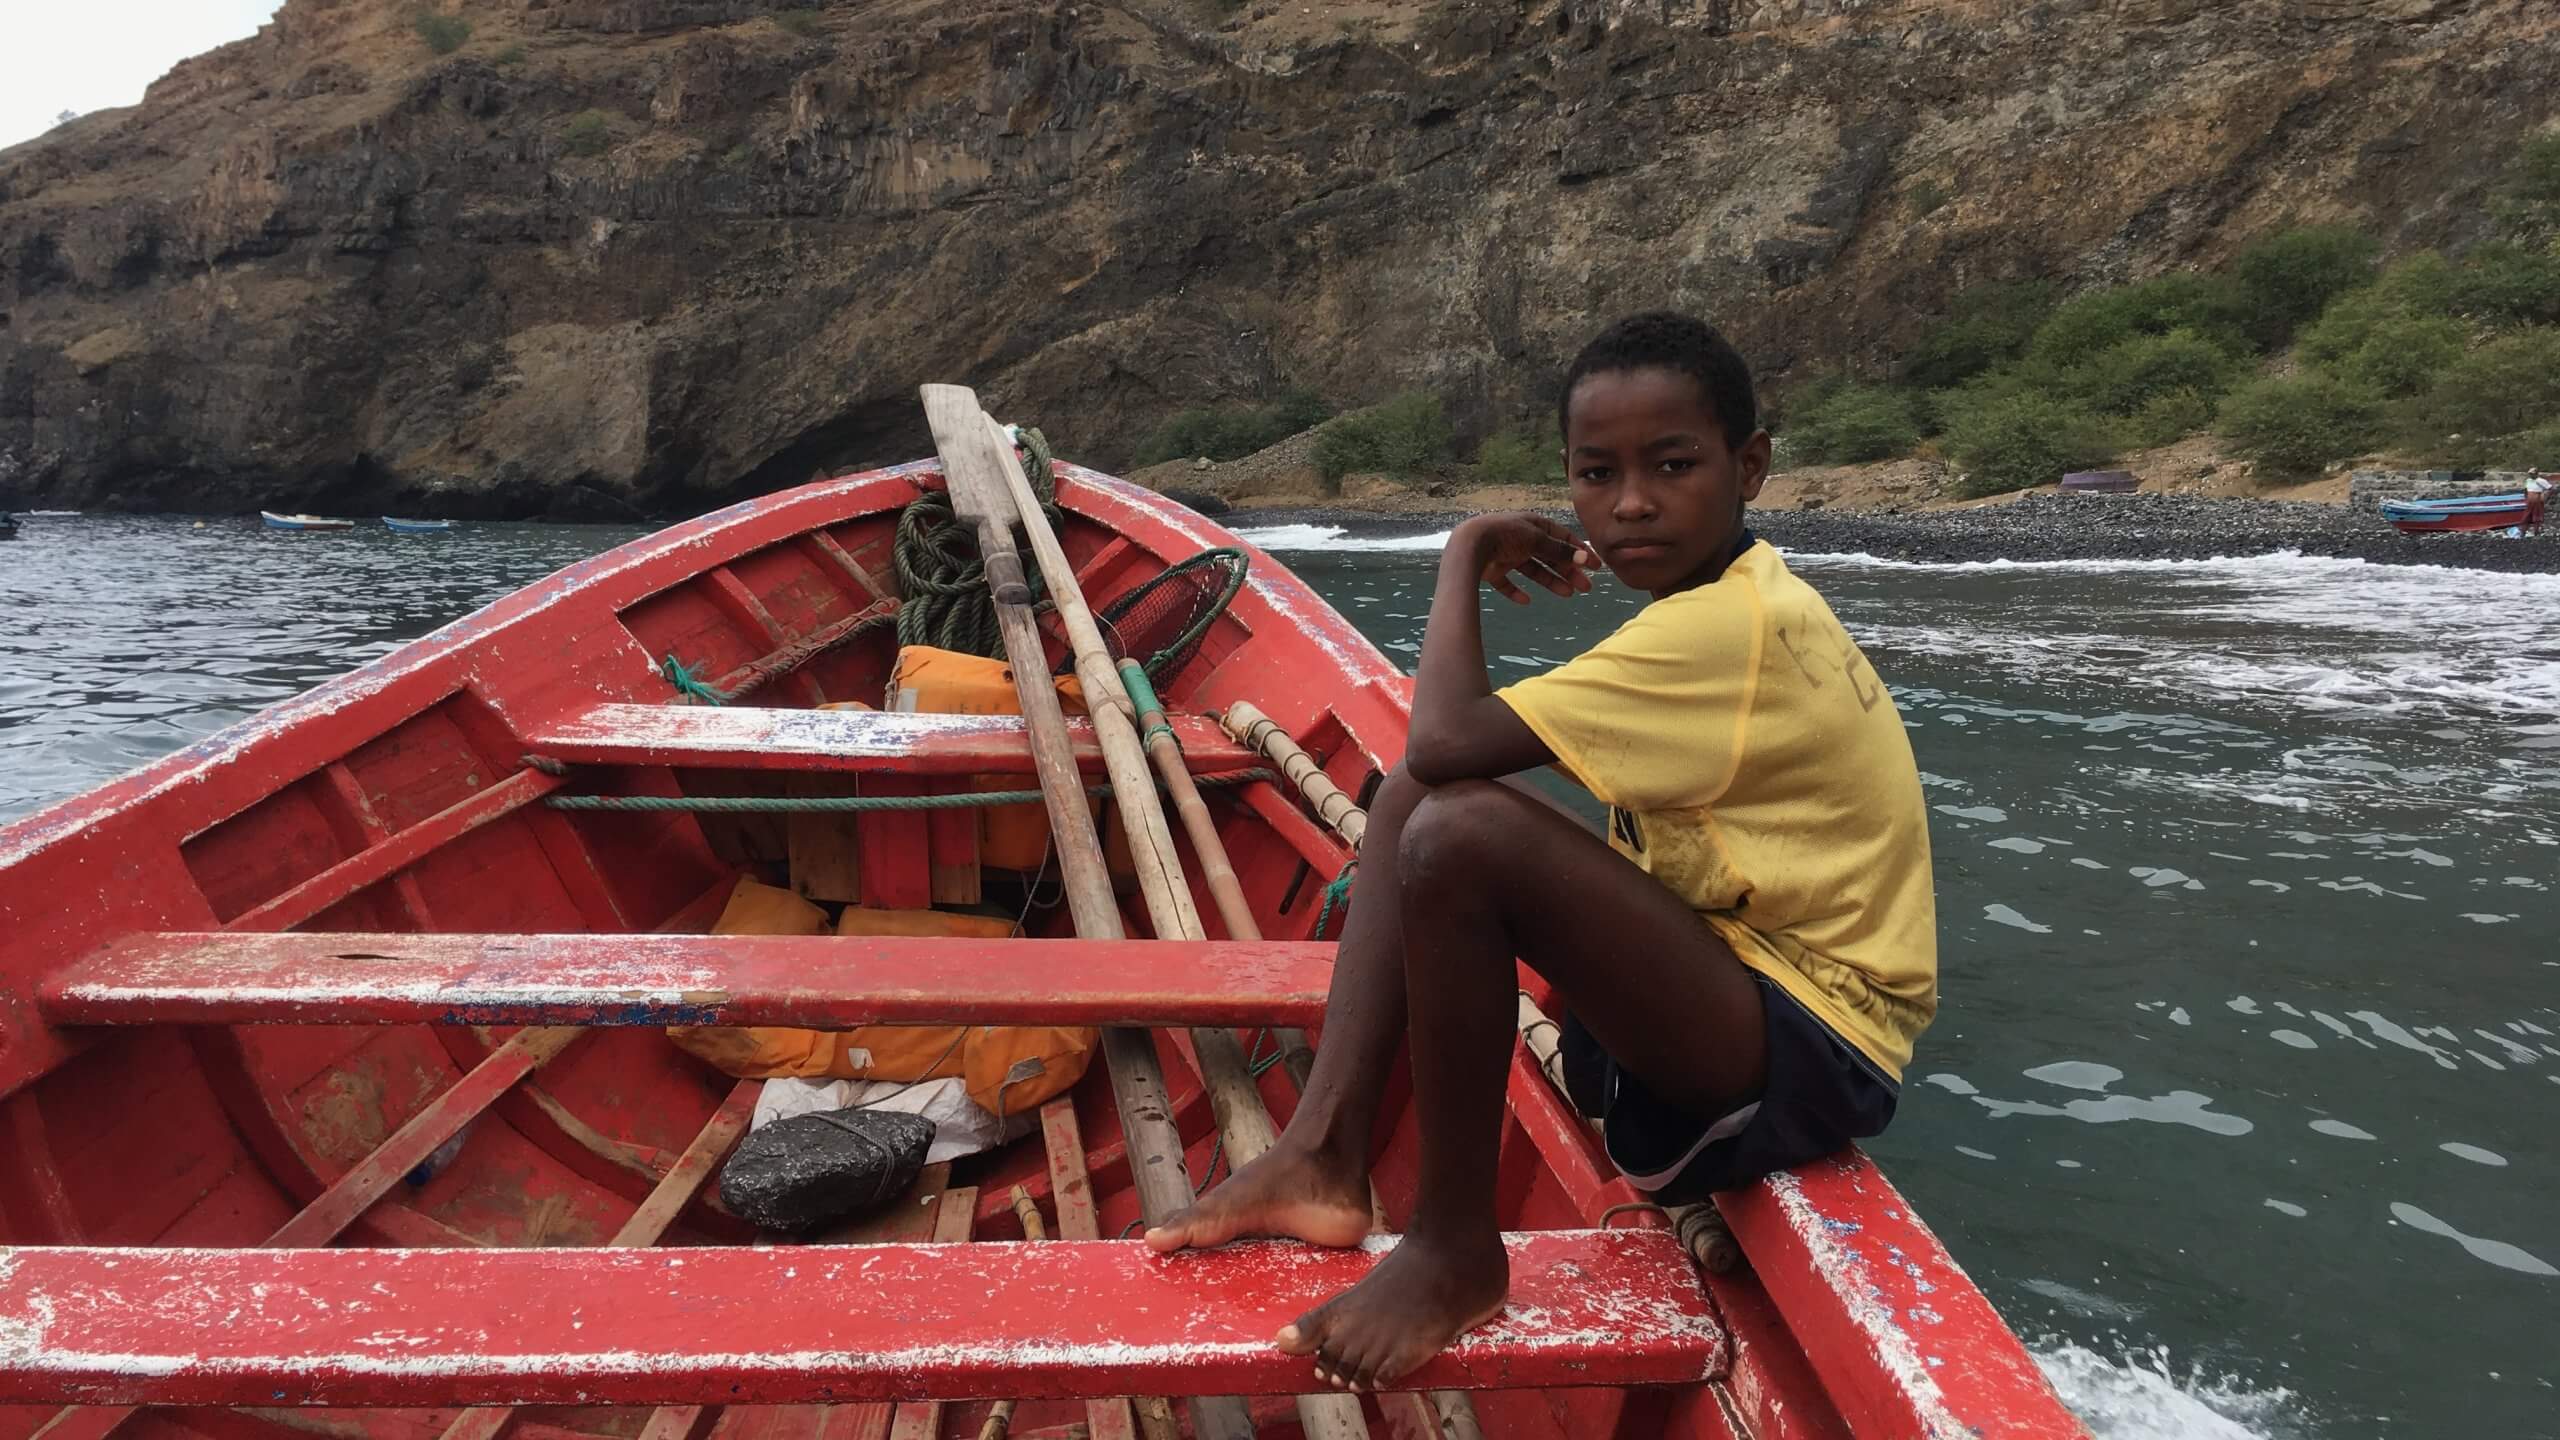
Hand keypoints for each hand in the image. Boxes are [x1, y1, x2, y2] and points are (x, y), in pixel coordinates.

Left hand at [1457, 513, 1596, 604]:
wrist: (1470, 544)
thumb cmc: (1505, 535)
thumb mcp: (1537, 540)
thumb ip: (1560, 551)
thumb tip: (1584, 557)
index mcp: (1533, 525)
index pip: (1561, 538)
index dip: (1578, 551)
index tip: (1595, 566)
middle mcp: (1521, 538)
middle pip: (1550, 556)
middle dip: (1568, 571)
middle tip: (1586, 587)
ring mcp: (1506, 554)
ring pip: (1533, 570)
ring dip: (1550, 581)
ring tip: (1567, 594)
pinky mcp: (1492, 569)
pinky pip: (1506, 582)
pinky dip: (1515, 591)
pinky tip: (1526, 601)